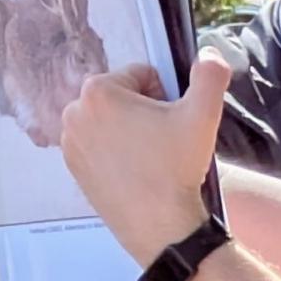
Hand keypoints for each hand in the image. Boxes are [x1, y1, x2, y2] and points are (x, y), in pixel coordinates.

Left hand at [59, 53, 228, 264]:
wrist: (158, 226)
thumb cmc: (176, 169)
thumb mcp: (204, 113)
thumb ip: (210, 73)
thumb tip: (210, 54)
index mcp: (98, 92)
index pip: (141, 74)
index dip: (163, 93)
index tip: (168, 119)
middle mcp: (74, 114)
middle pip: (122, 96)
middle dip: (143, 110)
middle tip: (160, 139)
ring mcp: (70, 143)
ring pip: (111, 120)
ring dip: (130, 130)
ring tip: (148, 156)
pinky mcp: (73, 168)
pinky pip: (100, 144)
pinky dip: (116, 151)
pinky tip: (134, 170)